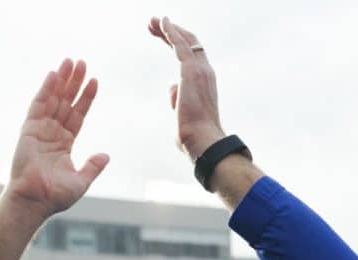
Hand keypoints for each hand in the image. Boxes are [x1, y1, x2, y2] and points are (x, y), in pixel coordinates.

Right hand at [5, 59, 108, 217]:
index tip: (94, 81)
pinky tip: (53, 74)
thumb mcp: (81, 181)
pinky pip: (39, 105)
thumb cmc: (54, 196)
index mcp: (64, 144)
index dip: (86, 98)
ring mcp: (40, 130)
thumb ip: (93, 167)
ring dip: (62, 80)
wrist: (34, 201)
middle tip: (82, 62)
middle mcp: (52, 133)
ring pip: (53, 99)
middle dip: (74, 82)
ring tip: (70, 61)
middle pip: (66, 102)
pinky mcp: (29, 129)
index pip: (77, 114)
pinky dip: (45, 89)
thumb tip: (105, 156)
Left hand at [148, 17, 225, 161]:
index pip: (191, 54)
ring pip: (184, 41)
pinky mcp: (191, 72)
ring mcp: (200, 70)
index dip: (176, 42)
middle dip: (170, 31)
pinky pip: (180, 46)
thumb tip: (173, 90)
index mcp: (203, 80)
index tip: (160, 34)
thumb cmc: (192, 135)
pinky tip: (162, 22)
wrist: (202, 141)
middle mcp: (205, 71)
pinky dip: (171, 32)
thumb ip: (178, 99)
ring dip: (167, 28)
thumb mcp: (182, 113)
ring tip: (152, 20)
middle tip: (154, 22)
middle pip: (188, 43)